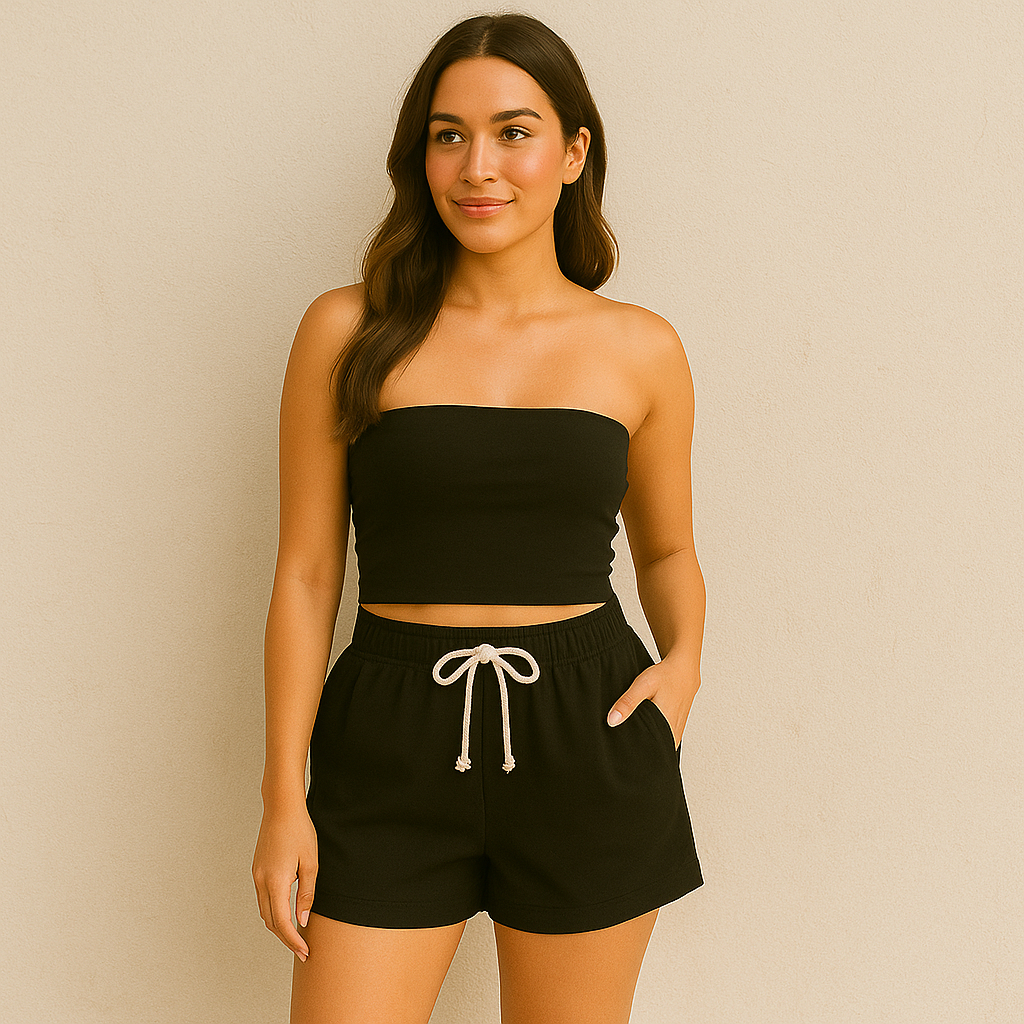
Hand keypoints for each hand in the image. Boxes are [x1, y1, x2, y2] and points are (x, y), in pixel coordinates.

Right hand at [252, 805, 317, 960]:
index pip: (281, 922)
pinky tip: (286, 913)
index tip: (305, 951)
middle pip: (270, 921)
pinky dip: (273, 911)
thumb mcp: (311, 863)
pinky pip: (263, 899)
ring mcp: (256, 876)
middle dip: (286, 938)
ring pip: (264, 911)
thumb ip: (307, 894)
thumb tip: (302, 920)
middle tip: (303, 950)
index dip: (293, 940)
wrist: (281, 808)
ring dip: (278, 926)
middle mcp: (261, 882)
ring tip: (296, 935)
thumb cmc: (299, 831)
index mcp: (275, 881)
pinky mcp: (257, 870)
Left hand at [606, 657, 700, 748]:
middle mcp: (673, 733)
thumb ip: (628, 703)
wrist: (684, 669)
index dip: (634, 754)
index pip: (648, 752)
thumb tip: (612, 721)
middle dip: (639, 751)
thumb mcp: (643, 685)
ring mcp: (676, 732)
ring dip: (646, 744)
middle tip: (624, 746)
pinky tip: (645, 730)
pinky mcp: (676, 728)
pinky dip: (654, 737)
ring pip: (658, 745)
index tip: (621, 753)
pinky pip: (664, 739)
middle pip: (653, 750)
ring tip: (633, 739)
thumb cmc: (666, 676)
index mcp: (666, 727)